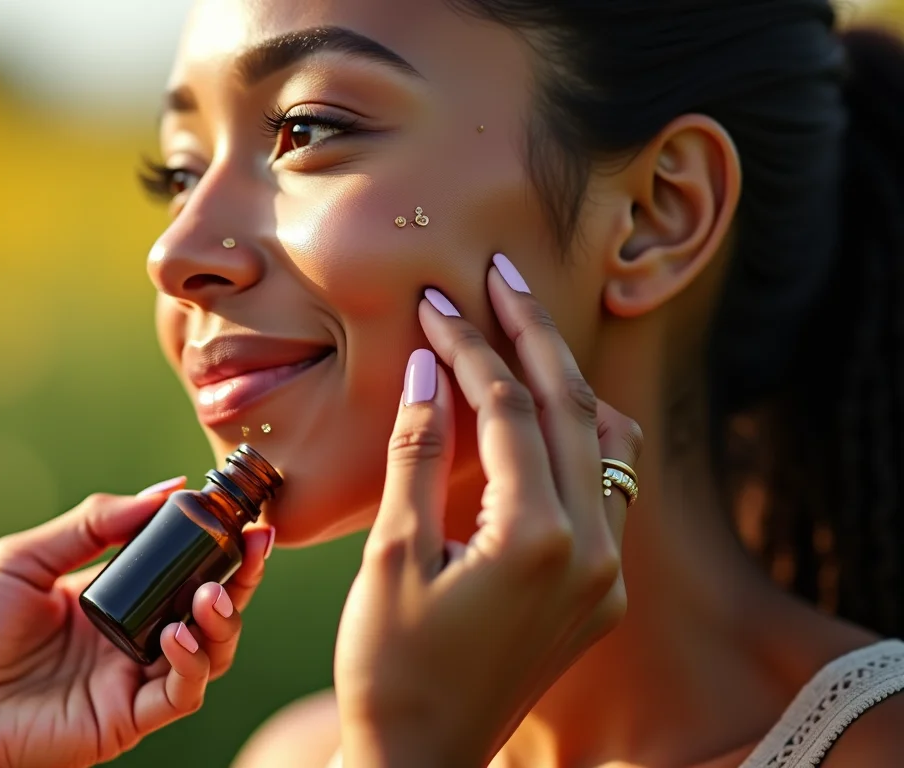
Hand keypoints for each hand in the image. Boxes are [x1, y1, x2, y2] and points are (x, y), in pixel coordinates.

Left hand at [0, 481, 274, 767]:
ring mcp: (129, 682)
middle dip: (241, 579)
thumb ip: (92, 525)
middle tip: (255, 545)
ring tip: (211, 594)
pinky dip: (191, 664)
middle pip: (208, 610)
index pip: (181, 570)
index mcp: (111, 599)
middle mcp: (130, 640)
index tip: (238, 514)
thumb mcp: (25, 558)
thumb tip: (165, 489)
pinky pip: (177, 695)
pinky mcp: (122, 721)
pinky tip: (176, 634)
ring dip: (223, 622)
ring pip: (208, 655)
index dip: (217, 544)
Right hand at [333, 258, 643, 766]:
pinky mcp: (600, 592)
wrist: (421, 758)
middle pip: (577, 407)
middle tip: (502, 275)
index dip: (471, 347)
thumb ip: (419, 454)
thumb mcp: (392, 555)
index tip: (437, 301)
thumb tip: (434, 368)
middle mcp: (594, 552)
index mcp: (540, 541)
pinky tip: (539, 413)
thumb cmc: (389, 666)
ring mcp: (606, 575)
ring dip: (566, 381)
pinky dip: (576, 437)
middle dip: (535, 334)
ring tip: (521, 330)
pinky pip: (605, 488)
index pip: (511, 410)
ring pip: (606, 443)